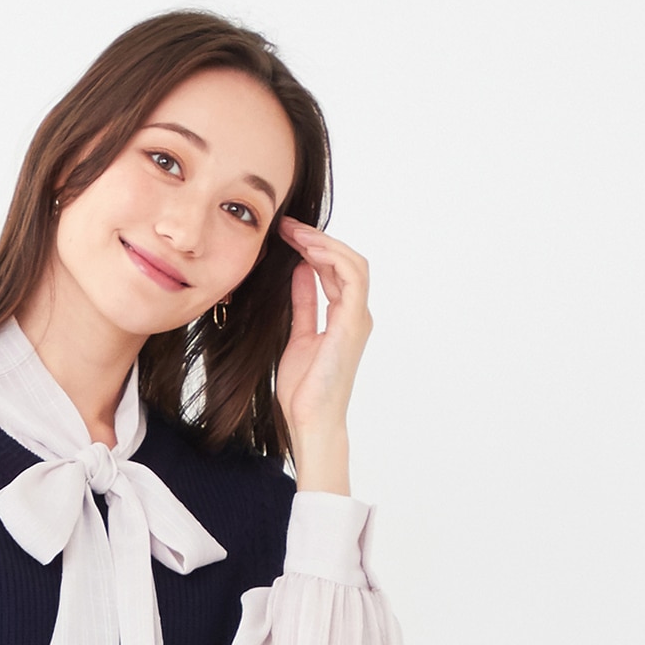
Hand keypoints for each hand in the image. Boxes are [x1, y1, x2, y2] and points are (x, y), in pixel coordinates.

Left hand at [273, 217, 372, 442]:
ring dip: (324, 244)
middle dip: (317, 240)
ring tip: (296, 232)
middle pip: (344, 262)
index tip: (287, 235)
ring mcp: (357, 318)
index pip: (334, 270)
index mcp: (343, 317)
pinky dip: (332, 260)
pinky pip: (351, 279)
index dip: (313, 249)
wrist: (309, 419)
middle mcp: (355, 314)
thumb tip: (298, 271)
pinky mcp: (352, 324)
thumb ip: (303, 303)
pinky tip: (308, 251)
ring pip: (351, 264)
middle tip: (288, 226)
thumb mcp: (298, 334)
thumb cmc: (304, 388)